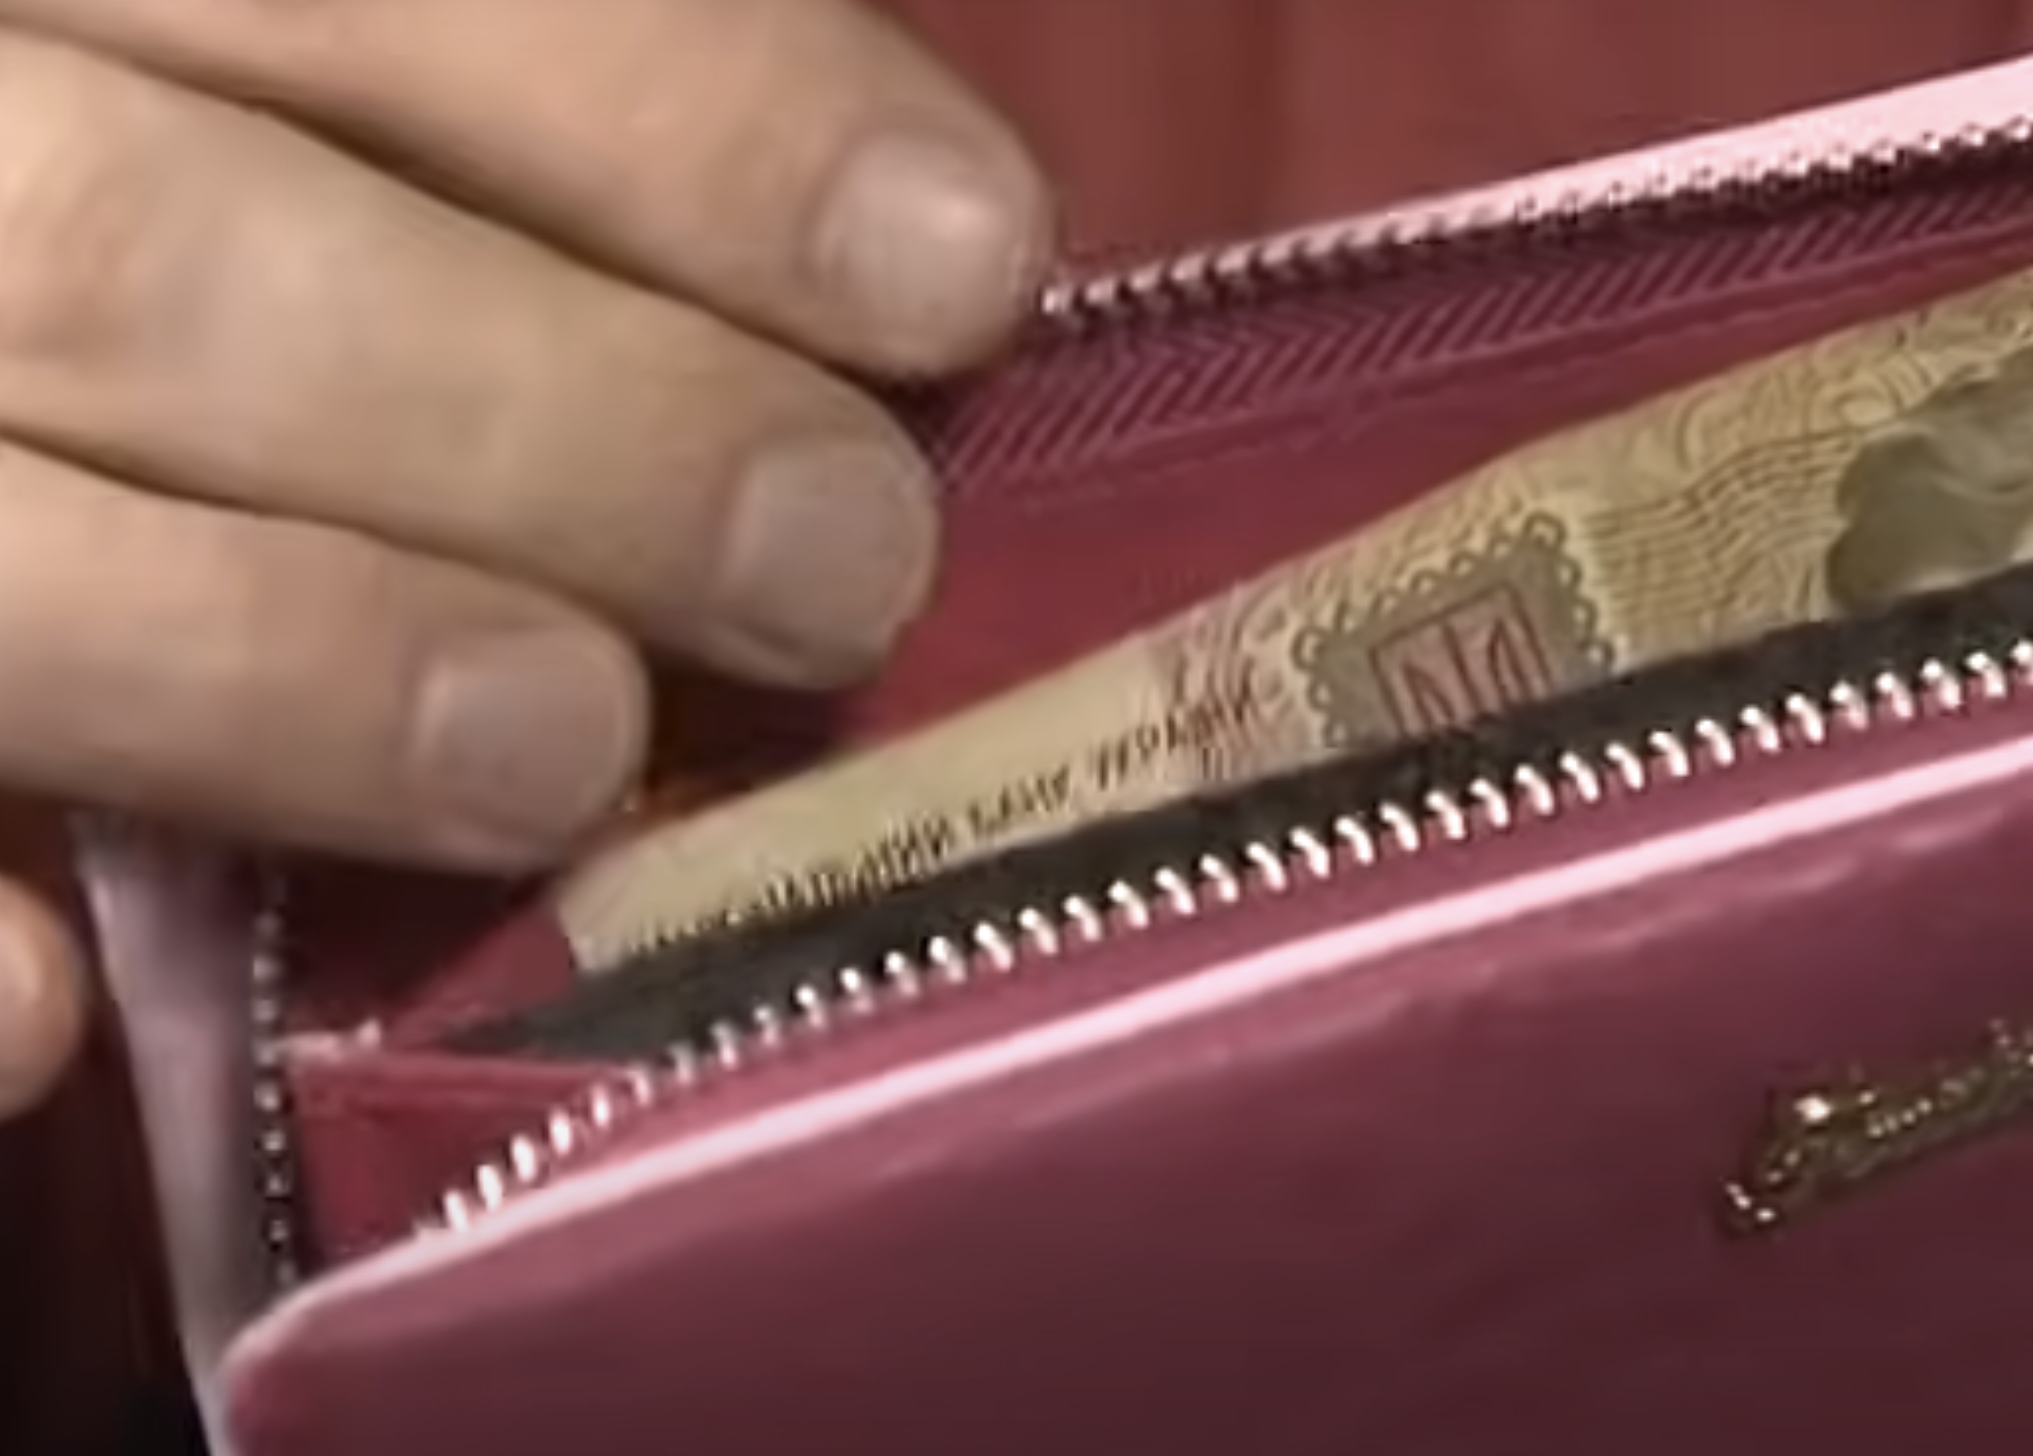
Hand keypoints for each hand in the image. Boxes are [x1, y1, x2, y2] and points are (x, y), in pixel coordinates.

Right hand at [0, 0, 1051, 1113]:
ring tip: (564, 747)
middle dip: (542, 415)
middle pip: (147, 251)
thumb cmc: (182, 122)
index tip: (959, 262)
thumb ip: (533, 87)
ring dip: (279, 659)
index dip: (674, 110)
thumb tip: (908, 230)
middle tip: (835, 557)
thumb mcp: (287, 37)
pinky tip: (43, 1004)